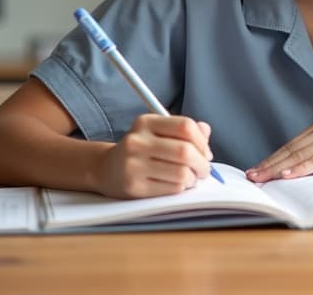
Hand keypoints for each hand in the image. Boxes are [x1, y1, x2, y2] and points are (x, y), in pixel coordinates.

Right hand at [94, 114, 212, 197]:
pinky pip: (172, 188)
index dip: (202, 141)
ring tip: (190, 177)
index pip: (185, 126)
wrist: (106, 169)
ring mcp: (134, 165)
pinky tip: (177, 184)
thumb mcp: (158, 132)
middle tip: (204, 169)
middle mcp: (137, 141)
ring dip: (193, 178)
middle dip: (202, 163)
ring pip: (181, 173)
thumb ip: (183, 130)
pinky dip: (181, 188)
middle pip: (185, 151)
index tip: (206, 152)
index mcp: (146, 122)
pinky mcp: (134, 187)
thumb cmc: (141, 150)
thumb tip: (206, 132)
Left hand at [246, 117, 312, 181]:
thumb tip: (289, 176)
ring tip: (262, 178)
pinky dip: (300, 168)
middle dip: (269, 164)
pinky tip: (287, 176)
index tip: (255, 171)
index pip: (291, 146)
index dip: (271, 159)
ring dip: (278, 168)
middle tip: (251, 177)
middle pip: (291, 149)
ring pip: (300, 154)